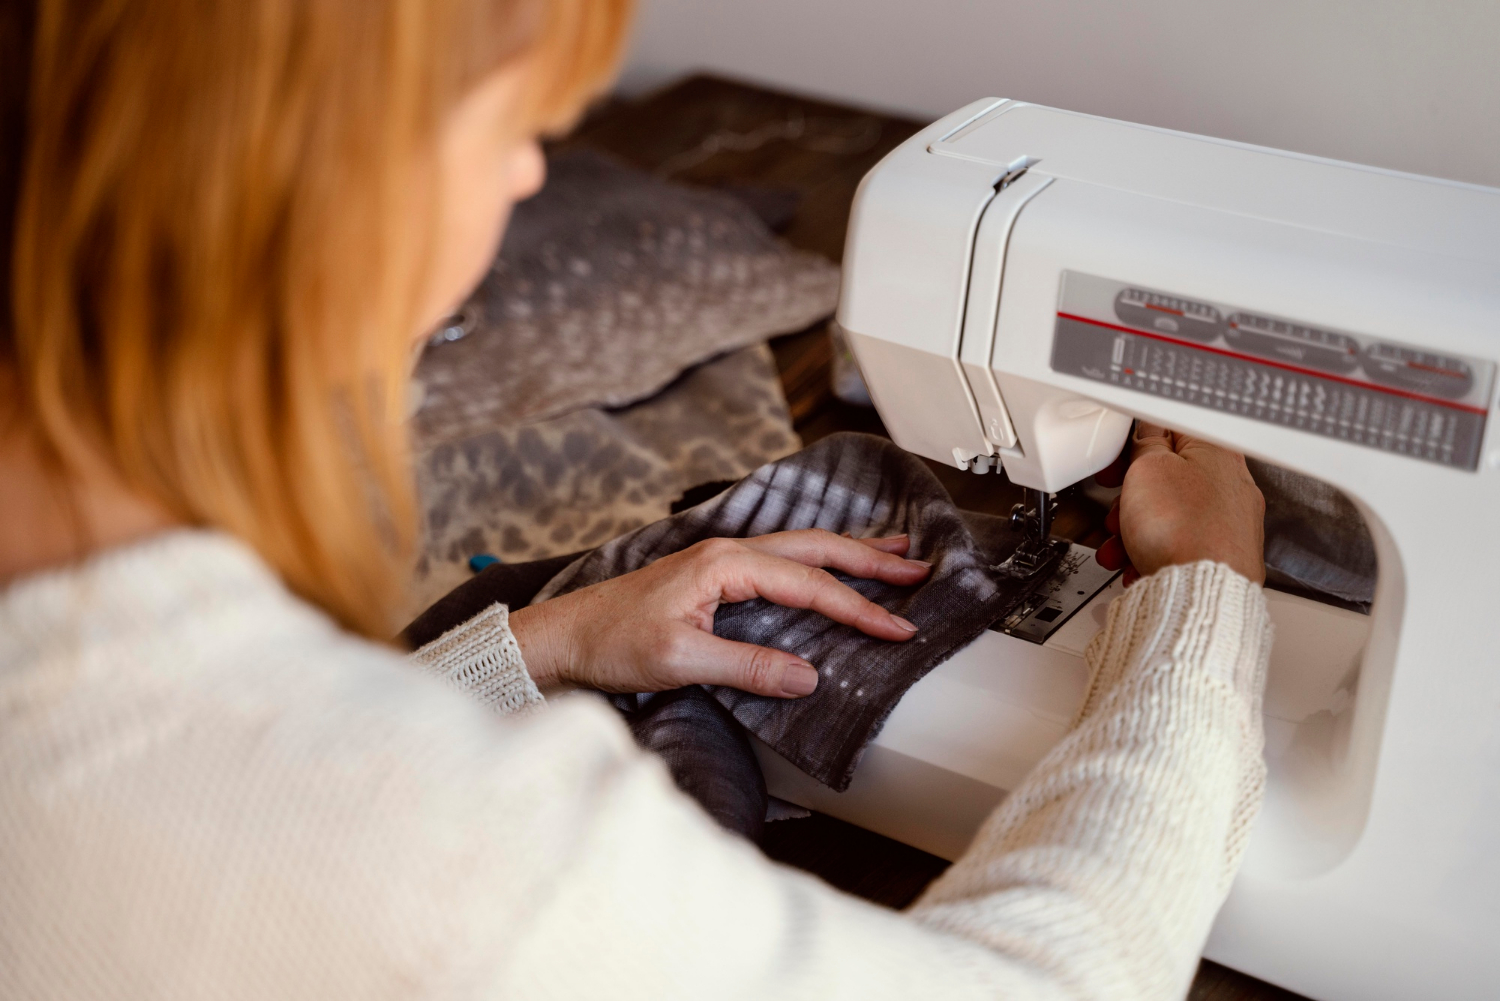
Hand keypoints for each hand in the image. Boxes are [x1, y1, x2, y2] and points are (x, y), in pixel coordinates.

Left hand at [507, 531, 930, 697]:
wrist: (564, 636)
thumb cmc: (611, 643)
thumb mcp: (680, 661)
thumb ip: (748, 665)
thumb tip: (809, 675)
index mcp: (725, 565)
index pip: (810, 585)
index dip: (859, 608)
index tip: (898, 628)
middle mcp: (728, 552)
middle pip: (815, 550)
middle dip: (870, 559)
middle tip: (919, 569)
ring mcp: (721, 560)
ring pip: (800, 549)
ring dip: (848, 552)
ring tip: (893, 552)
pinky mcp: (714, 575)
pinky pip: (780, 562)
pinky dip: (816, 563)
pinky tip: (828, 568)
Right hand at [1095, 422, 1264, 585]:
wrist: (1201, 593)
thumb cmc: (1183, 532)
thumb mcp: (1148, 469)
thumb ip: (1146, 445)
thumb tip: (1146, 439)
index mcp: (1218, 452)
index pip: (1172, 432)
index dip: (1137, 445)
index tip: (1120, 462)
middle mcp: (1233, 485)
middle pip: (1169, 478)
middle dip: (1134, 495)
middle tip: (1118, 507)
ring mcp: (1232, 524)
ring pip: (1171, 515)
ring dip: (1137, 528)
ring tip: (1120, 544)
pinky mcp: (1224, 555)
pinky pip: (1181, 544)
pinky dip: (1156, 551)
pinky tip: (1138, 561)